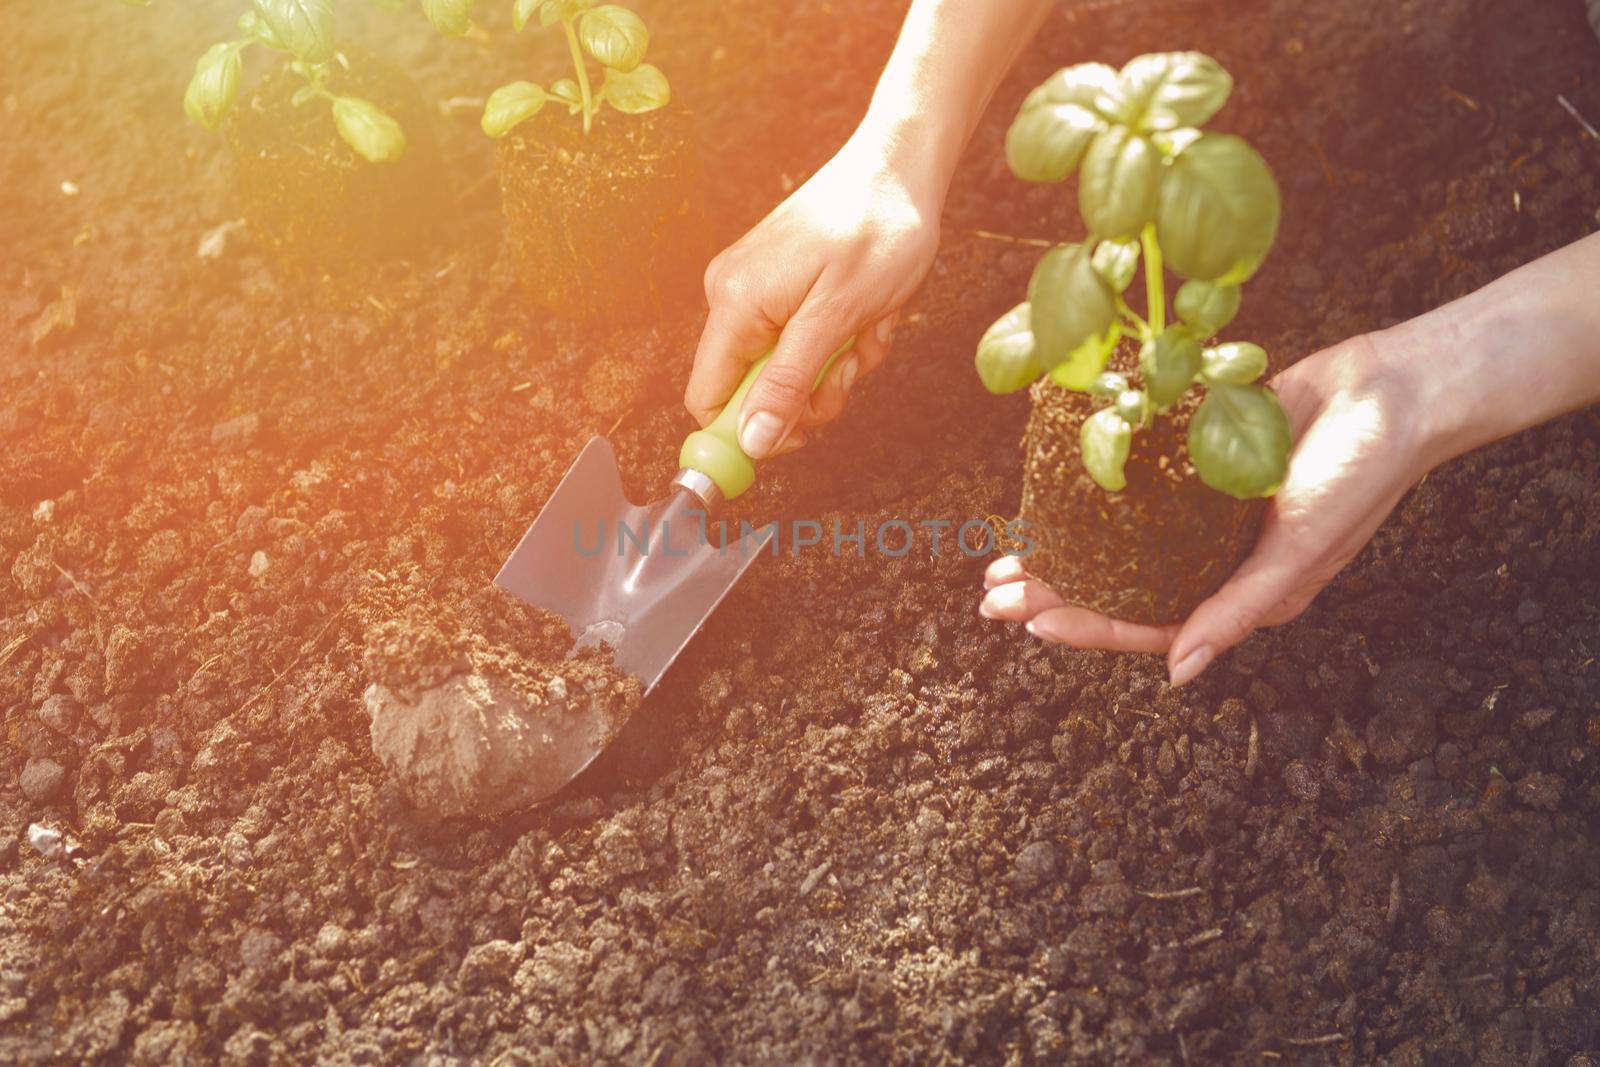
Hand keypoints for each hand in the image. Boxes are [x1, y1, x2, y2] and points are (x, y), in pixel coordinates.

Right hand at [685, 135, 941, 458]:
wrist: (902, 167)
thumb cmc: (876, 230)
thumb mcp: (837, 317)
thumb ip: (789, 383)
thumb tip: (751, 442)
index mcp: (734, 304)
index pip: (708, 399)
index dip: (749, 432)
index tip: (802, 438)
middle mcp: (733, 297)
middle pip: (754, 390)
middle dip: (811, 392)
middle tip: (851, 365)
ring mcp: (757, 290)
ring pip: (788, 370)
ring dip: (836, 365)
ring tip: (867, 326)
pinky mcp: (782, 286)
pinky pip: (805, 341)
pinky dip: (842, 338)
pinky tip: (868, 310)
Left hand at [979, 333, 1434, 685]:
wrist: (1391, 388)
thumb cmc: (1357, 476)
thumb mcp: (1296, 553)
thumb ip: (1235, 611)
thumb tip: (1176, 674)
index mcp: (1239, 592)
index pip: (1147, 621)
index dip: (1087, 625)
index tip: (1031, 622)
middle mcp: (1215, 556)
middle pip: (1119, 583)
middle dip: (1056, 591)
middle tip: (992, 595)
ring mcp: (1203, 508)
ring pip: (1117, 536)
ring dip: (1063, 544)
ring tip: (1006, 551)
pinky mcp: (1195, 458)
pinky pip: (1134, 480)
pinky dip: (1092, 486)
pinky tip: (1048, 486)